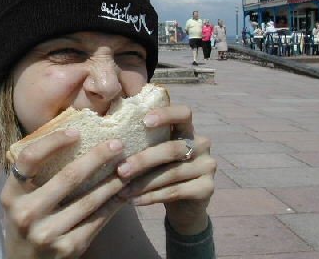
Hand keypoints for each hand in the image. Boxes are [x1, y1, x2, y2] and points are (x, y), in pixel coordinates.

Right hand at [1, 130, 127, 257]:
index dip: (54, 141)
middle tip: (117, 144)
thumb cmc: (27, 219)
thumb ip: (36, 173)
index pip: (30, 158)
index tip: (76, 132)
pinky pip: (97, 220)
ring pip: (89, 199)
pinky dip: (113, 204)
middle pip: (69, 176)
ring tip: (126, 166)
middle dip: (98, 157)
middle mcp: (26, 213)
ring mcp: (47, 233)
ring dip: (112, 181)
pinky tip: (122, 192)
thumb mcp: (20, 197)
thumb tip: (73, 137)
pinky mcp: (68, 248)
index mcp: (12, 194)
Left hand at [116, 104, 215, 235]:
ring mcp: (208, 166)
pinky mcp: (207, 188)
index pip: (184, 113)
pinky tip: (134, 200)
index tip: (144, 121)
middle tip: (120, 170)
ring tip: (122, 190)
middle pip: (171, 149)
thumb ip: (144, 141)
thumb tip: (111, 138)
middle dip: (142, 160)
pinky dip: (151, 197)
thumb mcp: (155, 154)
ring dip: (143, 183)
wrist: (183, 206)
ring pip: (171, 173)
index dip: (166, 114)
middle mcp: (202, 144)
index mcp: (188, 130)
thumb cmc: (161, 171)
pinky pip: (175, 191)